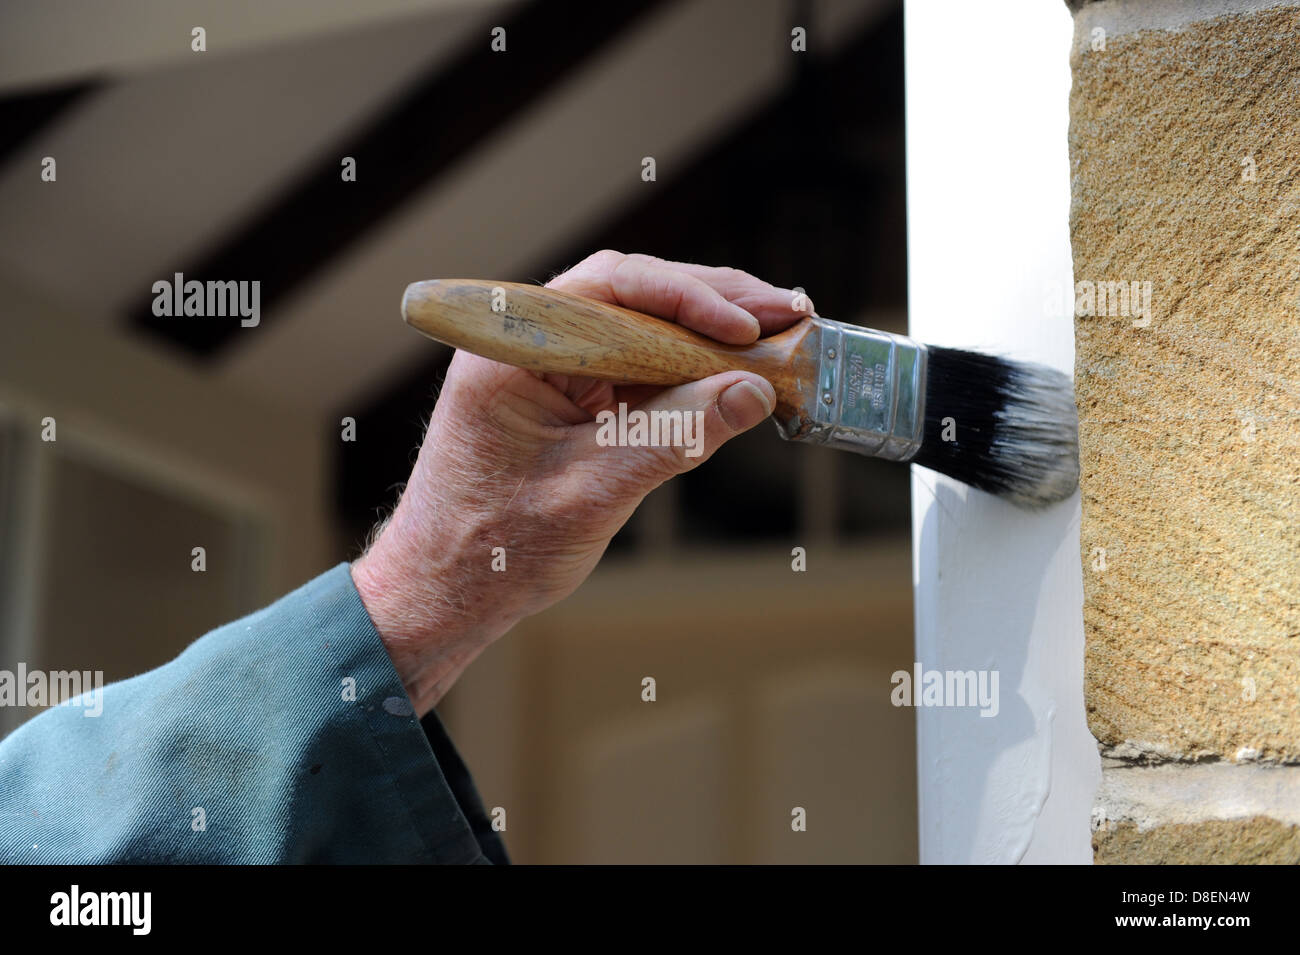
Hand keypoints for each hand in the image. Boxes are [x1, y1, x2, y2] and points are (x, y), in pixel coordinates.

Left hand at [350, 250, 812, 715]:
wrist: (445, 594)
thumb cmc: (493, 548)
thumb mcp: (593, 491)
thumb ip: (674, 435)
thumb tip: (753, 392)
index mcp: (513, 348)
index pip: (611, 288)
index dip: (688, 298)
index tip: (746, 327)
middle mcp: (531, 344)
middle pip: (635, 297)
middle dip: (714, 306)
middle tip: (787, 317)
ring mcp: (553, 371)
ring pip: (643, 331)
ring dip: (709, 337)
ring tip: (779, 340)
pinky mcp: (572, 400)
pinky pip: (639, 371)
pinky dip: (690, 374)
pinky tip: (737, 376)